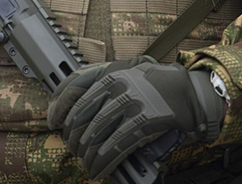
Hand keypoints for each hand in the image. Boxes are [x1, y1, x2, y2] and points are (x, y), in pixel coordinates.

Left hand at [47, 57, 224, 179]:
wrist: (187, 91)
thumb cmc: (154, 83)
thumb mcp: (126, 72)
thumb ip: (101, 81)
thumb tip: (71, 102)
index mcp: (110, 73)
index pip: (73, 88)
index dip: (59, 108)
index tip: (53, 121)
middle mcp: (117, 87)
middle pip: (82, 116)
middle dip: (73, 138)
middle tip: (73, 148)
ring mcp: (130, 104)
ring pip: (96, 134)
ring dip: (87, 154)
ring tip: (86, 163)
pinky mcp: (143, 122)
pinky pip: (116, 146)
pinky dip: (104, 160)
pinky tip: (99, 169)